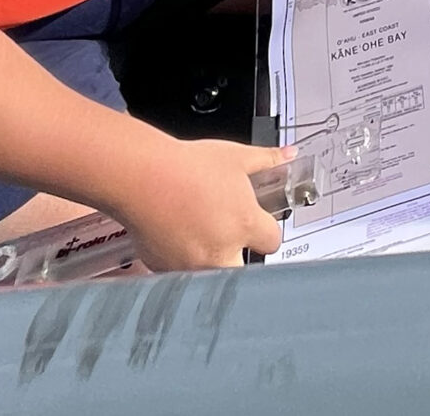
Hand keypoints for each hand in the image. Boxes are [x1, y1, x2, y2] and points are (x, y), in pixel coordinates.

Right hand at [113, 138, 294, 270]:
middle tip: (226, 233)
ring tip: (196, 232)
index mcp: (245, 224)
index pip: (273, 241)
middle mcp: (223, 251)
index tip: (258, 223)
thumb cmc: (186, 165)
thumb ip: (268, 160)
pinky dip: (182, 261)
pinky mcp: (167, 270)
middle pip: (245, 269)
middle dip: (240, 256)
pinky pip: (182, 274)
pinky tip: (176, 237)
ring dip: (211, 260)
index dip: (267, 230)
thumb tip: (288, 154)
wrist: (141, 176)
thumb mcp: (235, 157)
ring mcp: (195, 265)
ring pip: (213, 275)